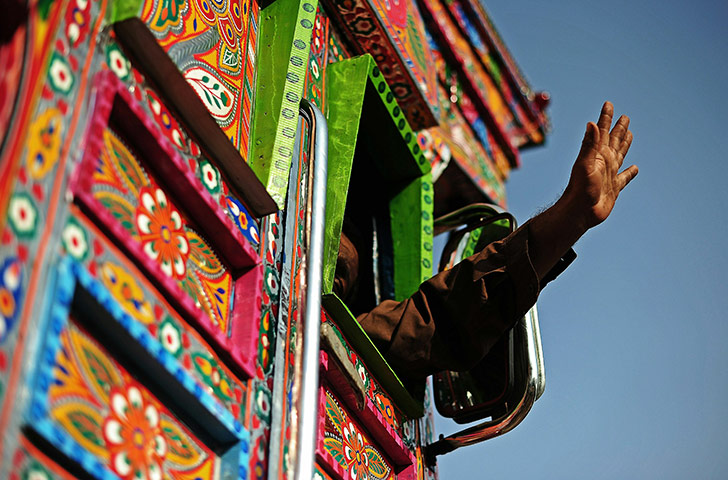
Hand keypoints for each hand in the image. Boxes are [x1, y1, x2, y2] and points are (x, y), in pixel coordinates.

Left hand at [562, 101, 638, 230]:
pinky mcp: (614, 188)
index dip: (605, 117)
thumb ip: (589, 145)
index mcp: (597, 154)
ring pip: (620, 155)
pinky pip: (624, 178)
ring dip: (625, 144)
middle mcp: (603, 162)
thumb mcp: (585, 165)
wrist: (579, 213)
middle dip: (618, 128)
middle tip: (625, 116)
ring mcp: (609, 175)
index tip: (608, 104)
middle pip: (614, 141)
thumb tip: (591, 123)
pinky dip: (630, 173)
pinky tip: (635, 168)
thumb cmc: (579, 190)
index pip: (602, 132)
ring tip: (630, 134)